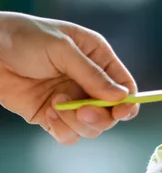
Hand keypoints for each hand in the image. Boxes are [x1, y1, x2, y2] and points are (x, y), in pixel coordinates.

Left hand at [0, 12, 138, 144]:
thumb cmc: (24, 38)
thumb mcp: (62, 49)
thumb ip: (92, 74)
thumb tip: (121, 97)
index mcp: (98, 58)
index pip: (124, 85)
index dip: (127, 101)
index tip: (122, 111)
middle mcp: (88, 82)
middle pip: (111, 112)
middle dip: (99, 115)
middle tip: (82, 111)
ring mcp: (71, 100)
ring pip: (92, 127)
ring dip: (77, 122)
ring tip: (56, 104)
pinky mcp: (52, 115)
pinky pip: (69, 134)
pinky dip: (62, 129)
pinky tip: (48, 113)